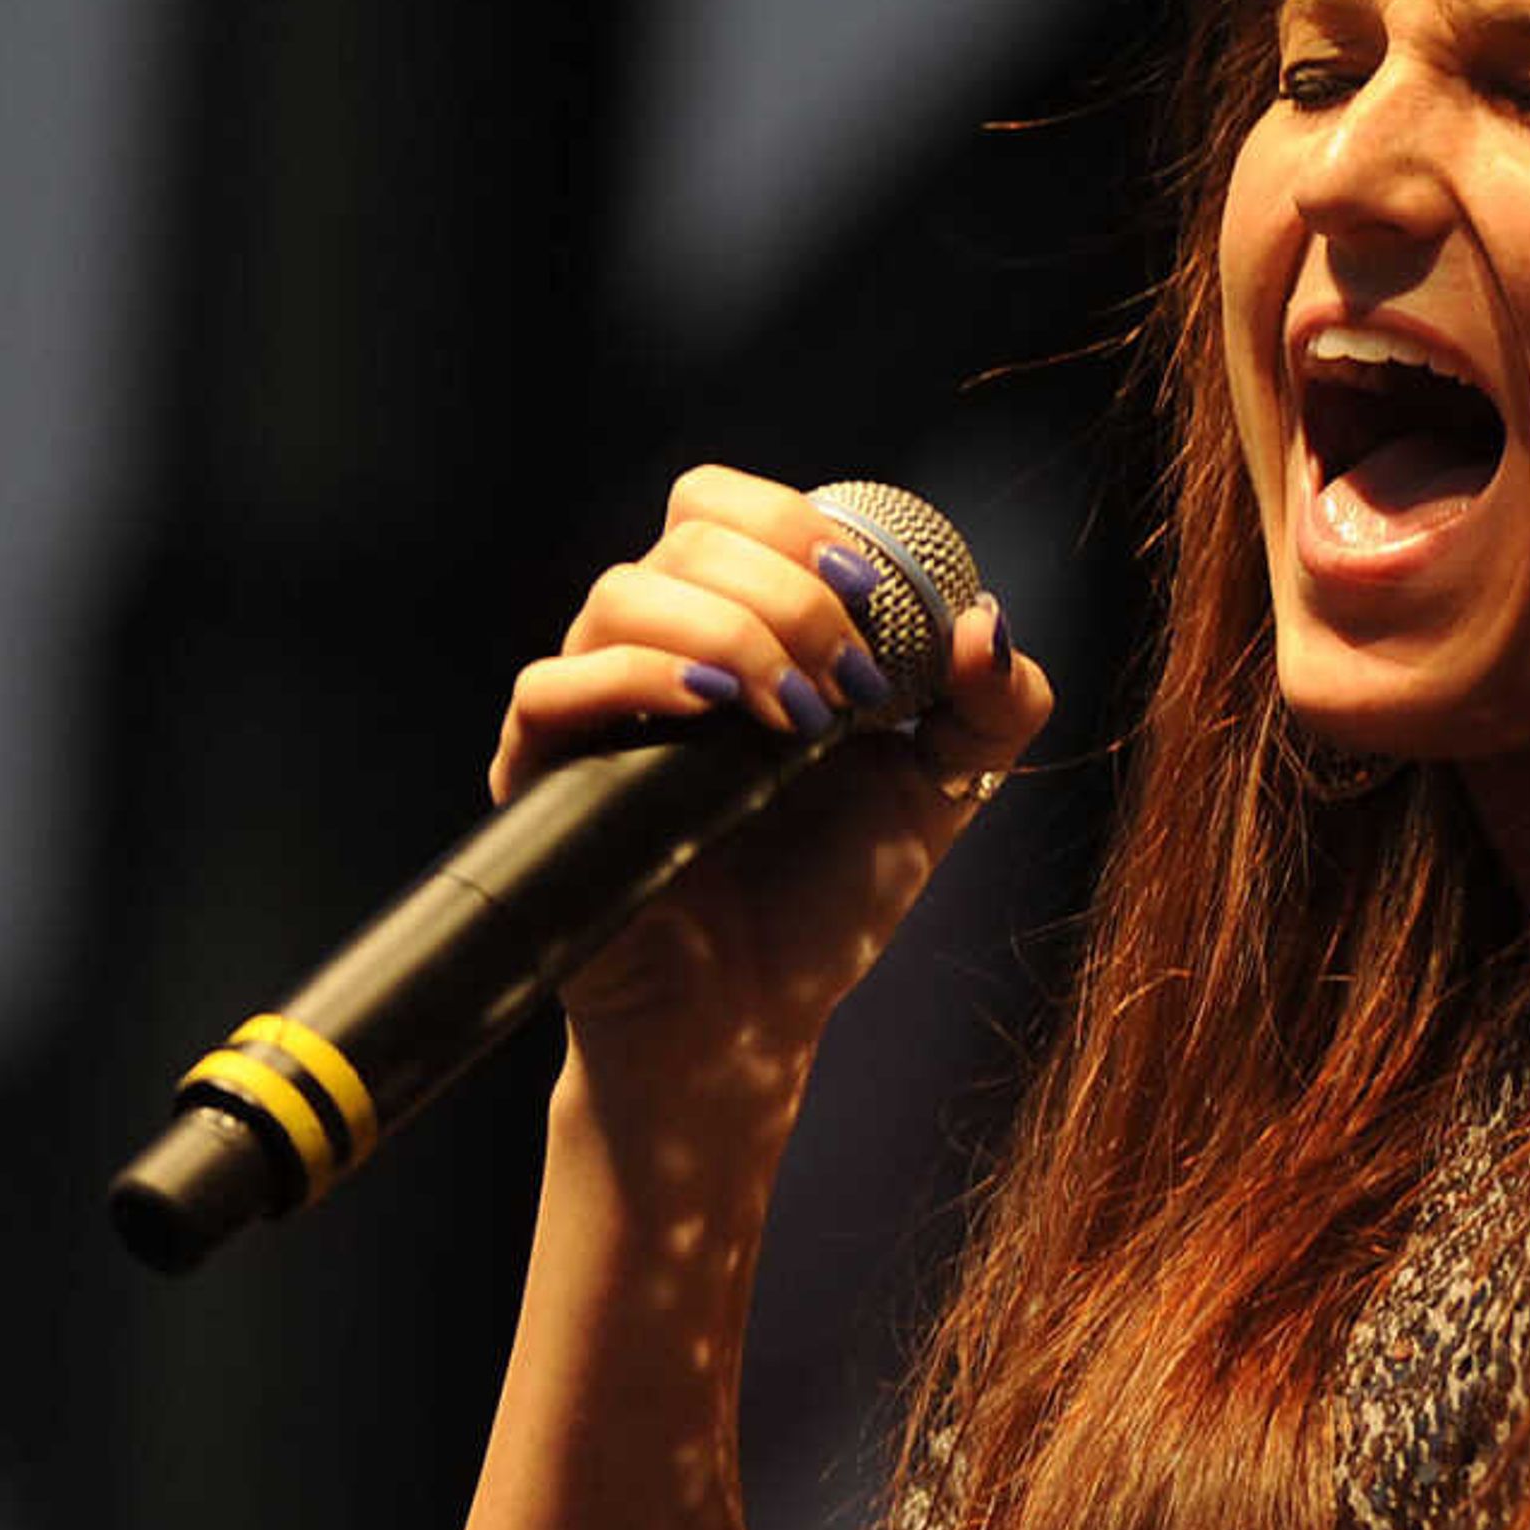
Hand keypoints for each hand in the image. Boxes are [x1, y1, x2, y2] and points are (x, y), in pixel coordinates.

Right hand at [491, 465, 1047, 1060]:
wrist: (753, 1023)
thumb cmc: (827, 899)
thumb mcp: (939, 791)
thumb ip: (991, 705)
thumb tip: (988, 621)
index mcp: (729, 626)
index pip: (721, 506)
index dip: (794, 522)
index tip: (872, 593)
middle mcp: (651, 650)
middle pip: (683, 534)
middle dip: (786, 591)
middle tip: (848, 681)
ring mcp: (589, 709)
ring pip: (620, 595)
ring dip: (730, 632)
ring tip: (798, 715)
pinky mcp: (539, 775)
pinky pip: (551, 687)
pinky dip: (635, 677)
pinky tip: (713, 714)